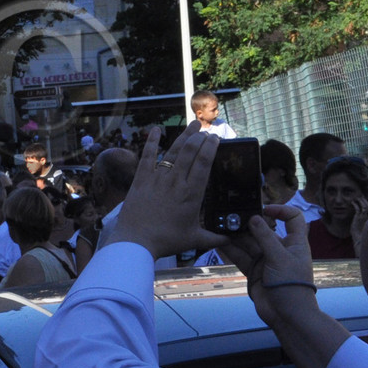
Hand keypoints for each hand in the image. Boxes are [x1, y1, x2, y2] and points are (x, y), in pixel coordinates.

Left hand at [112, 122, 229, 258]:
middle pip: (190, 152)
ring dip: (184, 136)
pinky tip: (155, 130)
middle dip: (199, 138)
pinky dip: (152, 142)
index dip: (210, 148)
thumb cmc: (165, 242)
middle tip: (205, 130)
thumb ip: (214, 238)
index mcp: (192, 194)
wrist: (136, 242)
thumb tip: (231, 240)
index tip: (215, 138)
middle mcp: (176, 182)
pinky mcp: (141, 180)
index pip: (204, 164)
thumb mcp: (194, 240)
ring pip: (173, 151)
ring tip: (193, 125)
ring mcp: (157, 179)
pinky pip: (147, 156)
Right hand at [216, 205, 315, 326]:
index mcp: (294, 243)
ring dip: (237, 237)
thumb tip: (254, 218)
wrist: (287, 315)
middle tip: (233, 218)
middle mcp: (280, 249)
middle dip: (249, 225)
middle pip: (264, 231)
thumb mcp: (279, 257)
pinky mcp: (254, 271)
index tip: (264, 209)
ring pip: (249, 244)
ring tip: (222, 227)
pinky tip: (220, 242)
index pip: (293, 219)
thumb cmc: (292, 284)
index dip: (281, 211)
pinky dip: (231, 251)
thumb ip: (265, 237)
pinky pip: (241, 257)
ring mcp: (266, 261)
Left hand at [349, 194, 367, 250]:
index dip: (367, 204)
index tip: (364, 201)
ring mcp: (365, 217)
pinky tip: (352, 202)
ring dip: (360, 200)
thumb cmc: (361, 236)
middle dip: (364, 200)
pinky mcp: (359, 217)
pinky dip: (355, 204)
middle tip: (360, 196)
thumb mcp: (363, 229)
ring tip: (356, 197)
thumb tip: (360, 223)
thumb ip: (363, 224)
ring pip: (364, 205)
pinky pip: (358, 208)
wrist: (360, 240)